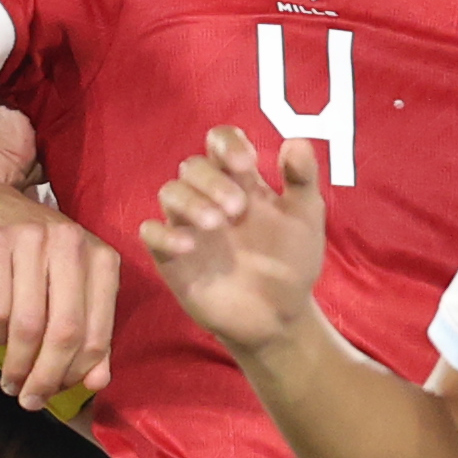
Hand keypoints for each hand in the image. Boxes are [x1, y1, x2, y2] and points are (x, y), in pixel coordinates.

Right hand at [0, 171, 116, 406]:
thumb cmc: (32, 254)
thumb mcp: (69, 286)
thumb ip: (89, 332)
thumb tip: (97, 383)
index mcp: (101, 257)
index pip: (97, 331)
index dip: (78, 372)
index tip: (59, 393)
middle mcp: (72, 243)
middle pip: (65, 332)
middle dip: (47, 376)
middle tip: (30, 400)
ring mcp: (32, 240)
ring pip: (29, 325)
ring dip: (17, 364)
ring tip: (10, 382)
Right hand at [134, 126, 328, 358]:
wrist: (279, 317)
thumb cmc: (291, 263)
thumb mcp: (306, 218)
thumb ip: (302, 179)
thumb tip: (296, 140)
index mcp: (241, 182)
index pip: (220, 142)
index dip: (227, 144)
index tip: (246, 163)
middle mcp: (210, 198)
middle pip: (193, 166)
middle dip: (213, 180)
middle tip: (238, 209)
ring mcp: (188, 226)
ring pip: (169, 192)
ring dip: (190, 201)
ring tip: (216, 224)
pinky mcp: (171, 257)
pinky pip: (151, 233)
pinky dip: (164, 233)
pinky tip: (189, 246)